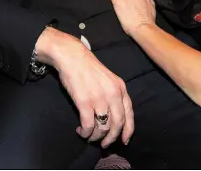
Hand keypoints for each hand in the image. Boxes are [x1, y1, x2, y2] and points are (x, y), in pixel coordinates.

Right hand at [35, 27, 133, 147]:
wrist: (71, 56)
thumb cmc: (88, 68)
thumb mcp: (108, 79)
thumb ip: (114, 95)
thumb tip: (114, 117)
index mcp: (120, 87)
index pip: (129, 114)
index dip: (128, 131)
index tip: (124, 141)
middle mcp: (113, 94)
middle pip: (117, 124)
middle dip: (111, 138)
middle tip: (103, 143)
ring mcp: (99, 98)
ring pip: (103, 127)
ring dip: (96, 137)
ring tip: (89, 136)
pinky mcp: (85, 102)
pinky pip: (88, 125)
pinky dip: (85, 132)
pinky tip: (81, 131)